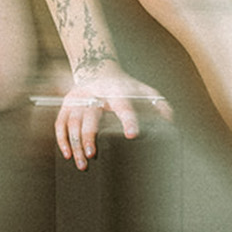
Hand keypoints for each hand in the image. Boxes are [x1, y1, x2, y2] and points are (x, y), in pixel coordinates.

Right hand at [55, 68, 171, 170]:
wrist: (99, 69)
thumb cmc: (125, 87)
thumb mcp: (144, 91)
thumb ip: (159, 105)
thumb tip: (171, 122)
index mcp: (117, 91)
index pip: (124, 106)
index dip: (128, 120)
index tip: (132, 135)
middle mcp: (96, 93)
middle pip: (90, 115)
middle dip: (90, 136)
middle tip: (93, 155)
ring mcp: (79, 98)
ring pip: (73, 121)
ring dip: (76, 143)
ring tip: (82, 162)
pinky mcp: (67, 104)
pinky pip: (60, 123)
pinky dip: (62, 139)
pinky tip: (67, 154)